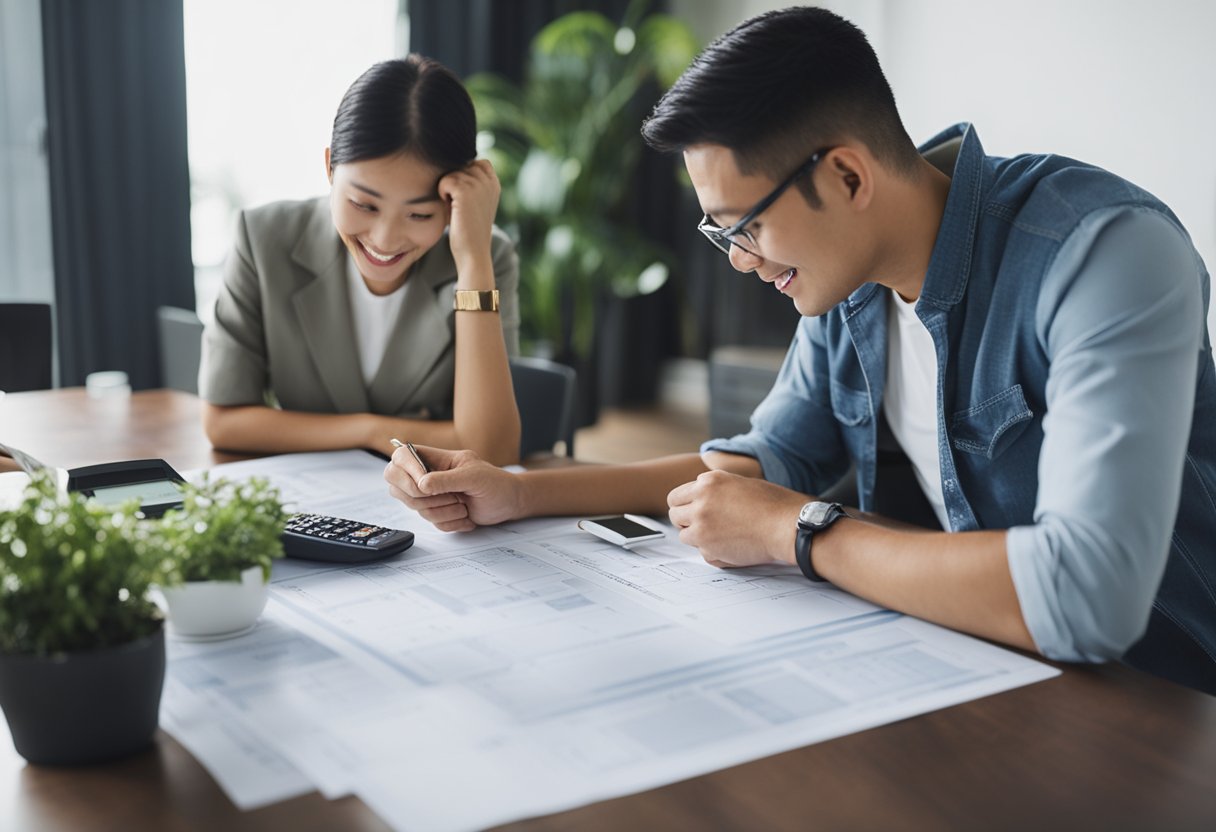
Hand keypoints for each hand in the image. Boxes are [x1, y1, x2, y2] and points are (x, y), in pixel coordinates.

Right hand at [383, 445, 523, 531]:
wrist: (509, 503)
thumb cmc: (496, 483)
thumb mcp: (474, 477)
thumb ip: (447, 480)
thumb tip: (421, 484)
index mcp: (435, 458)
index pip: (401, 456)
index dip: (406, 470)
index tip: (425, 483)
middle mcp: (428, 475)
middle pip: (398, 486)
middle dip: (424, 498)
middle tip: (452, 497)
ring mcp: (431, 495)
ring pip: (416, 508)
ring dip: (445, 511)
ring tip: (465, 505)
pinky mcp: (437, 512)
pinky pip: (431, 522)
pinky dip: (451, 522)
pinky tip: (467, 516)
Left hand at [438, 159, 499, 280]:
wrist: (473, 252)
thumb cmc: (469, 231)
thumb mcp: (475, 203)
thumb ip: (472, 184)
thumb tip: (454, 163)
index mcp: (494, 184)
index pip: (478, 161)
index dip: (465, 174)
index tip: (463, 196)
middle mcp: (489, 181)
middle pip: (462, 165)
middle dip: (455, 182)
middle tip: (458, 204)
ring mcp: (478, 185)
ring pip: (452, 173)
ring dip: (447, 190)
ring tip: (455, 208)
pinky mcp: (465, 191)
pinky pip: (444, 181)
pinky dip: (442, 194)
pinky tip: (450, 208)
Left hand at [666, 470, 807, 567]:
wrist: (788, 526)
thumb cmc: (774, 506)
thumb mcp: (741, 484)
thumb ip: (717, 491)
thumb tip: (702, 501)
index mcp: (709, 481)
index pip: (677, 496)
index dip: (686, 506)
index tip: (694, 512)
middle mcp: (700, 500)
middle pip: (674, 514)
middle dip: (686, 521)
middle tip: (704, 527)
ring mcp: (701, 524)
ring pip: (684, 534)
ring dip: (699, 537)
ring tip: (723, 537)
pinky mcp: (707, 545)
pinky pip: (701, 552)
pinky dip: (713, 552)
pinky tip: (733, 547)